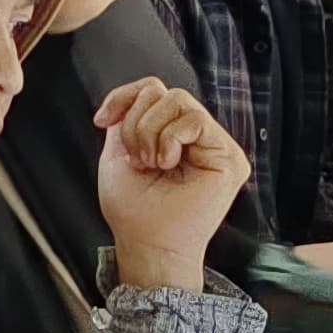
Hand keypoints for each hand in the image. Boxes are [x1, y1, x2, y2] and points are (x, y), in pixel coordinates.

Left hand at [92, 79, 247, 292]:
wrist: (145, 242)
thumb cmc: (133, 209)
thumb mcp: (118, 153)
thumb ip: (126, 120)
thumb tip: (130, 99)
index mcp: (171, 134)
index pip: (152, 89)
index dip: (124, 97)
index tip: (102, 121)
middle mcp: (196, 137)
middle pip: (162, 91)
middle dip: (136, 123)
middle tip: (138, 158)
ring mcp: (215, 145)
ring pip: (179, 100)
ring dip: (151, 132)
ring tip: (152, 163)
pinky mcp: (229, 157)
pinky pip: (195, 120)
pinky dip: (170, 138)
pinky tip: (168, 163)